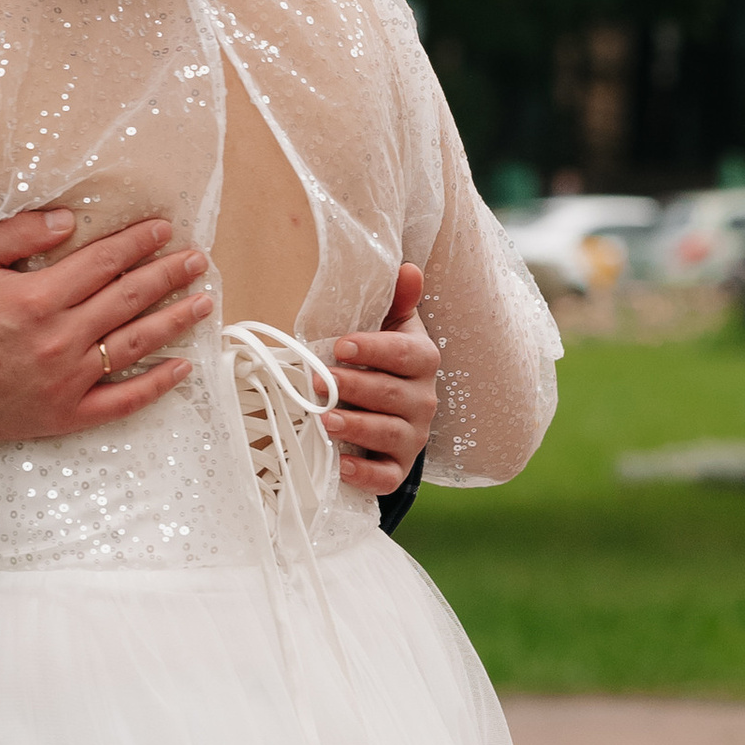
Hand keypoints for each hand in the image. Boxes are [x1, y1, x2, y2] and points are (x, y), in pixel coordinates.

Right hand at [0, 210, 213, 441]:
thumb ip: (18, 236)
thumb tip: (66, 219)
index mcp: (38, 297)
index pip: (103, 262)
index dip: (137, 243)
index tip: (163, 229)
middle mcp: (61, 338)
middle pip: (128, 299)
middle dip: (168, 274)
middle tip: (198, 259)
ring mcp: (67, 380)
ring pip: (134, 345)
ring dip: (174, 321)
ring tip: (204, 302)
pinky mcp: (66, 414)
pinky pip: (122, 401)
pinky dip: (156, 386)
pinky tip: (182, 368)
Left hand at [324, 260, 438, 492]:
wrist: (391, 407)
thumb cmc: (383, 357)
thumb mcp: (391, 323)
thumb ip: (397, 297)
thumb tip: (408, 268)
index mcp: (422, 359)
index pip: (405, 354)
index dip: (373, 350)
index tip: (339, 346)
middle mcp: (424, 400)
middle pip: (392, 395)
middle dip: (354, 388)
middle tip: (320, 381)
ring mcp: (413, 437)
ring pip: (390, 435)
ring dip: (356, 428)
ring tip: (325, 420)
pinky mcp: (399, 467)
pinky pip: (387, 477)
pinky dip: (365, 475)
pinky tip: (341, 466)